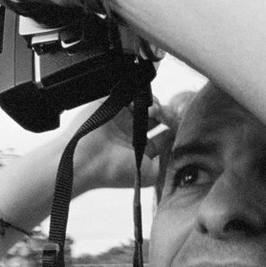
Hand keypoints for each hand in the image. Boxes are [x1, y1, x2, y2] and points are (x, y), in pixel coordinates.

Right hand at [67, 89, 192, 192]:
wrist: (84, 161)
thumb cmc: (112, 171)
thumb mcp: (149, 174)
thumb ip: (167, 163)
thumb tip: (178, 150)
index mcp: (140, 150)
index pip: (164, 135)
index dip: (174, 129)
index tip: (180, 125)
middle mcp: (132, 133)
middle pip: (158, 116)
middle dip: (166, 114)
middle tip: (168, 116)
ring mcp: (122, 117)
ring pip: (146, 103)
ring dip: (155, 105)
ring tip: (154, 111)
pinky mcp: (112, 104)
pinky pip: (130, 92)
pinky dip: (140, 94)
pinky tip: (145, 103)